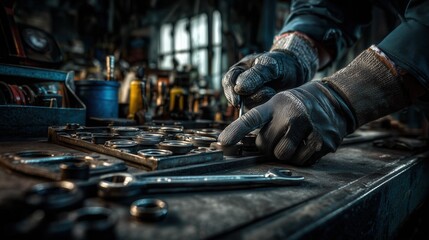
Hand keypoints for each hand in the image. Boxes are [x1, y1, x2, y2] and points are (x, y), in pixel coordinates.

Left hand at [218, 81, 349, 164]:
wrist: (336, 102)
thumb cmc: (299, 105)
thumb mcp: (279, 102)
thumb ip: (263, 120)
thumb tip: (241, 145)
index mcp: (277, 104)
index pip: (253, 118)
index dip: (236, 131)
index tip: (223, 142)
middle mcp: (292, 115)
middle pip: (266, 146)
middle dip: (268, 146)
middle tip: (279, 135)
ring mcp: (308, 129)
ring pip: (283, 156)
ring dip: (284, 153)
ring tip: (292, 139)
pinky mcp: (322, 143)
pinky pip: (300, 161)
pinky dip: (300, 157)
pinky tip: (305, 142)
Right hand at [222, 33, 317, 108]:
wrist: (296, 72)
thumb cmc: (281, 64)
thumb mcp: (271, 64)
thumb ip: (256, 75)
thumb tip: (239, 89)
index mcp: (239, 71)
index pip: (228, 82)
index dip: (231, 92)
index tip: (237, 101)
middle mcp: (241, 85)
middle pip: (237, 97)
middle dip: (252, 97)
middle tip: (269, 91)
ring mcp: (248, 98)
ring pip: (247, 106)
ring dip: (260, 102)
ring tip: (274, 92)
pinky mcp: (258, 107)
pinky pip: (256, 113)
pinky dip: (265, 108)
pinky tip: (274, 101)